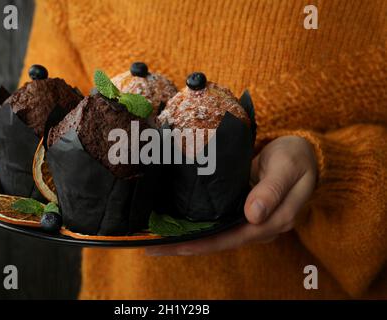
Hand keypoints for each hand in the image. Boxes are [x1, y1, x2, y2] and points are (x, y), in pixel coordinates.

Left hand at [146, 135, 317, 255]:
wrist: (304, 153)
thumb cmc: (296, 158)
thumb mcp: (287, 168)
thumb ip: (271, 190)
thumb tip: (252, 216)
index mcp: (273, 221)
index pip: (232, 238)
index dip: (202, 244)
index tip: (173, 245)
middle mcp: (259, 226)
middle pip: (219, 241)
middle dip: (186, 245)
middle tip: (152, 245)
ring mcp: (250, 219)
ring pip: (216, 233)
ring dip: (189, 236)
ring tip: (158, 236)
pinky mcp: (242, 209)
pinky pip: (218, 220)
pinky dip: (198, 222)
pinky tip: (178, 220)